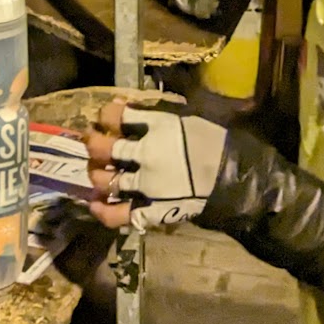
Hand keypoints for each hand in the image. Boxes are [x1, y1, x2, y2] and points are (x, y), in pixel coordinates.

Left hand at [85, 98, 226, 231]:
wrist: (232, 175)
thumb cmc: (213, 141)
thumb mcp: (186, 117)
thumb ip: (157, 114)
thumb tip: (132, 108)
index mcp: (155, 129)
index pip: (118, 116)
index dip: (108, 114)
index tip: (106, 114)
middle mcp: (144, 156)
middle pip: (105, 149)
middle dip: (94, 143)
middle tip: (91, 141)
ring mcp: (145, 186)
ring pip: (108, 181)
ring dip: (97, 174)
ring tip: (97, 171)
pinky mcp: (151, 210)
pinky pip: (120, 215)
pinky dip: (104, 211)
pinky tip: (95, 204)